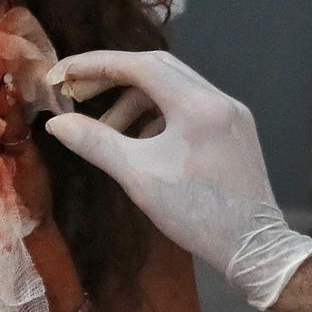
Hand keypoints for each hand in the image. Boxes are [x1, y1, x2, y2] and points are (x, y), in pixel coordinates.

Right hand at [44, 50, 311, 308]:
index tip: (65, 72)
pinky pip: (191, 107)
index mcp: (198, 105)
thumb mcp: (139, 177)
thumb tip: (55, 124)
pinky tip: (143, 143)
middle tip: (79, 94)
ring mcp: (232, 113)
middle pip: (158, 68)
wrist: (255, 247)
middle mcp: (219, 98)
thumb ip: (96, 143)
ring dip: (137, 101)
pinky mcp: (237, 130)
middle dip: (115, 77)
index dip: (97, 64)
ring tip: (109, 132)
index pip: (140, 64)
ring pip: (175, 88)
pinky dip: (161, 115)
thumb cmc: (196, 214)